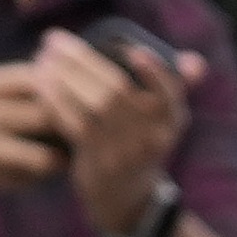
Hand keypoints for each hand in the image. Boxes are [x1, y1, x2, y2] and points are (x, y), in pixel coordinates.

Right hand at [0, 58, 76, 205]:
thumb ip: (0, 84)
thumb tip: (52, 79)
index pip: (33, 78)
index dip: (59, 87)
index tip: (66, 96)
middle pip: (45, 115)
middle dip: (65, 124)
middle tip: (74, 130)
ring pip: (43, 156)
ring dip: (59, 158)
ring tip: (62, 156)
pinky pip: (26, 181)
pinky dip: (37, 178)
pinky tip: (35, 173)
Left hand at [30, 27, 192, 234]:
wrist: (127, 196)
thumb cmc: (140, 142)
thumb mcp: (162, 120)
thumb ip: (172, 87)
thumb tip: (196, 62)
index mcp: (172, 121)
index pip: (170, 95)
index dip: (155, 74)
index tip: (135, 51)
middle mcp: (154, 136)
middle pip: (117, 90)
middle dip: (81, 59)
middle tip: (52, 39)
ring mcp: (127, 152)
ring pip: (95, 105)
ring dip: (63, 77)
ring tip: (41, 58)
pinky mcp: (100, 163)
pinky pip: (76, 125)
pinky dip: (56, 101)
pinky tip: (39, 84)